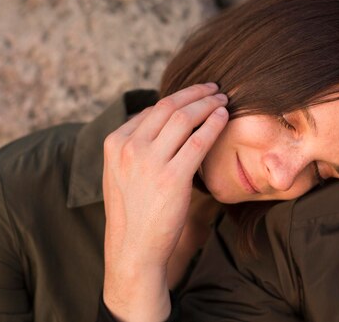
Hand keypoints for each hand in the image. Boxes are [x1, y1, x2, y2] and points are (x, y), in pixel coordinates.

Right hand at [102, 83, 228, 321]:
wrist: (134, 250)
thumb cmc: (133, 211)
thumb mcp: (120, 173)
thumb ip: (135, 145)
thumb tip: (158, 118)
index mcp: (114, 143)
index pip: (152, 110)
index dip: (179, 99)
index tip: (196, 95)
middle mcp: (129, 148)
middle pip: (169, 106)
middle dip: (195, 93)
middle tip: (214, 88)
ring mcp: (149, 163)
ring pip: (185, 118)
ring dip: (208, 103)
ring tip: (223, 99)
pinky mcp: (172, 178)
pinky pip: (199, 140)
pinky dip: (214, 123)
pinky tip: (224, 117)